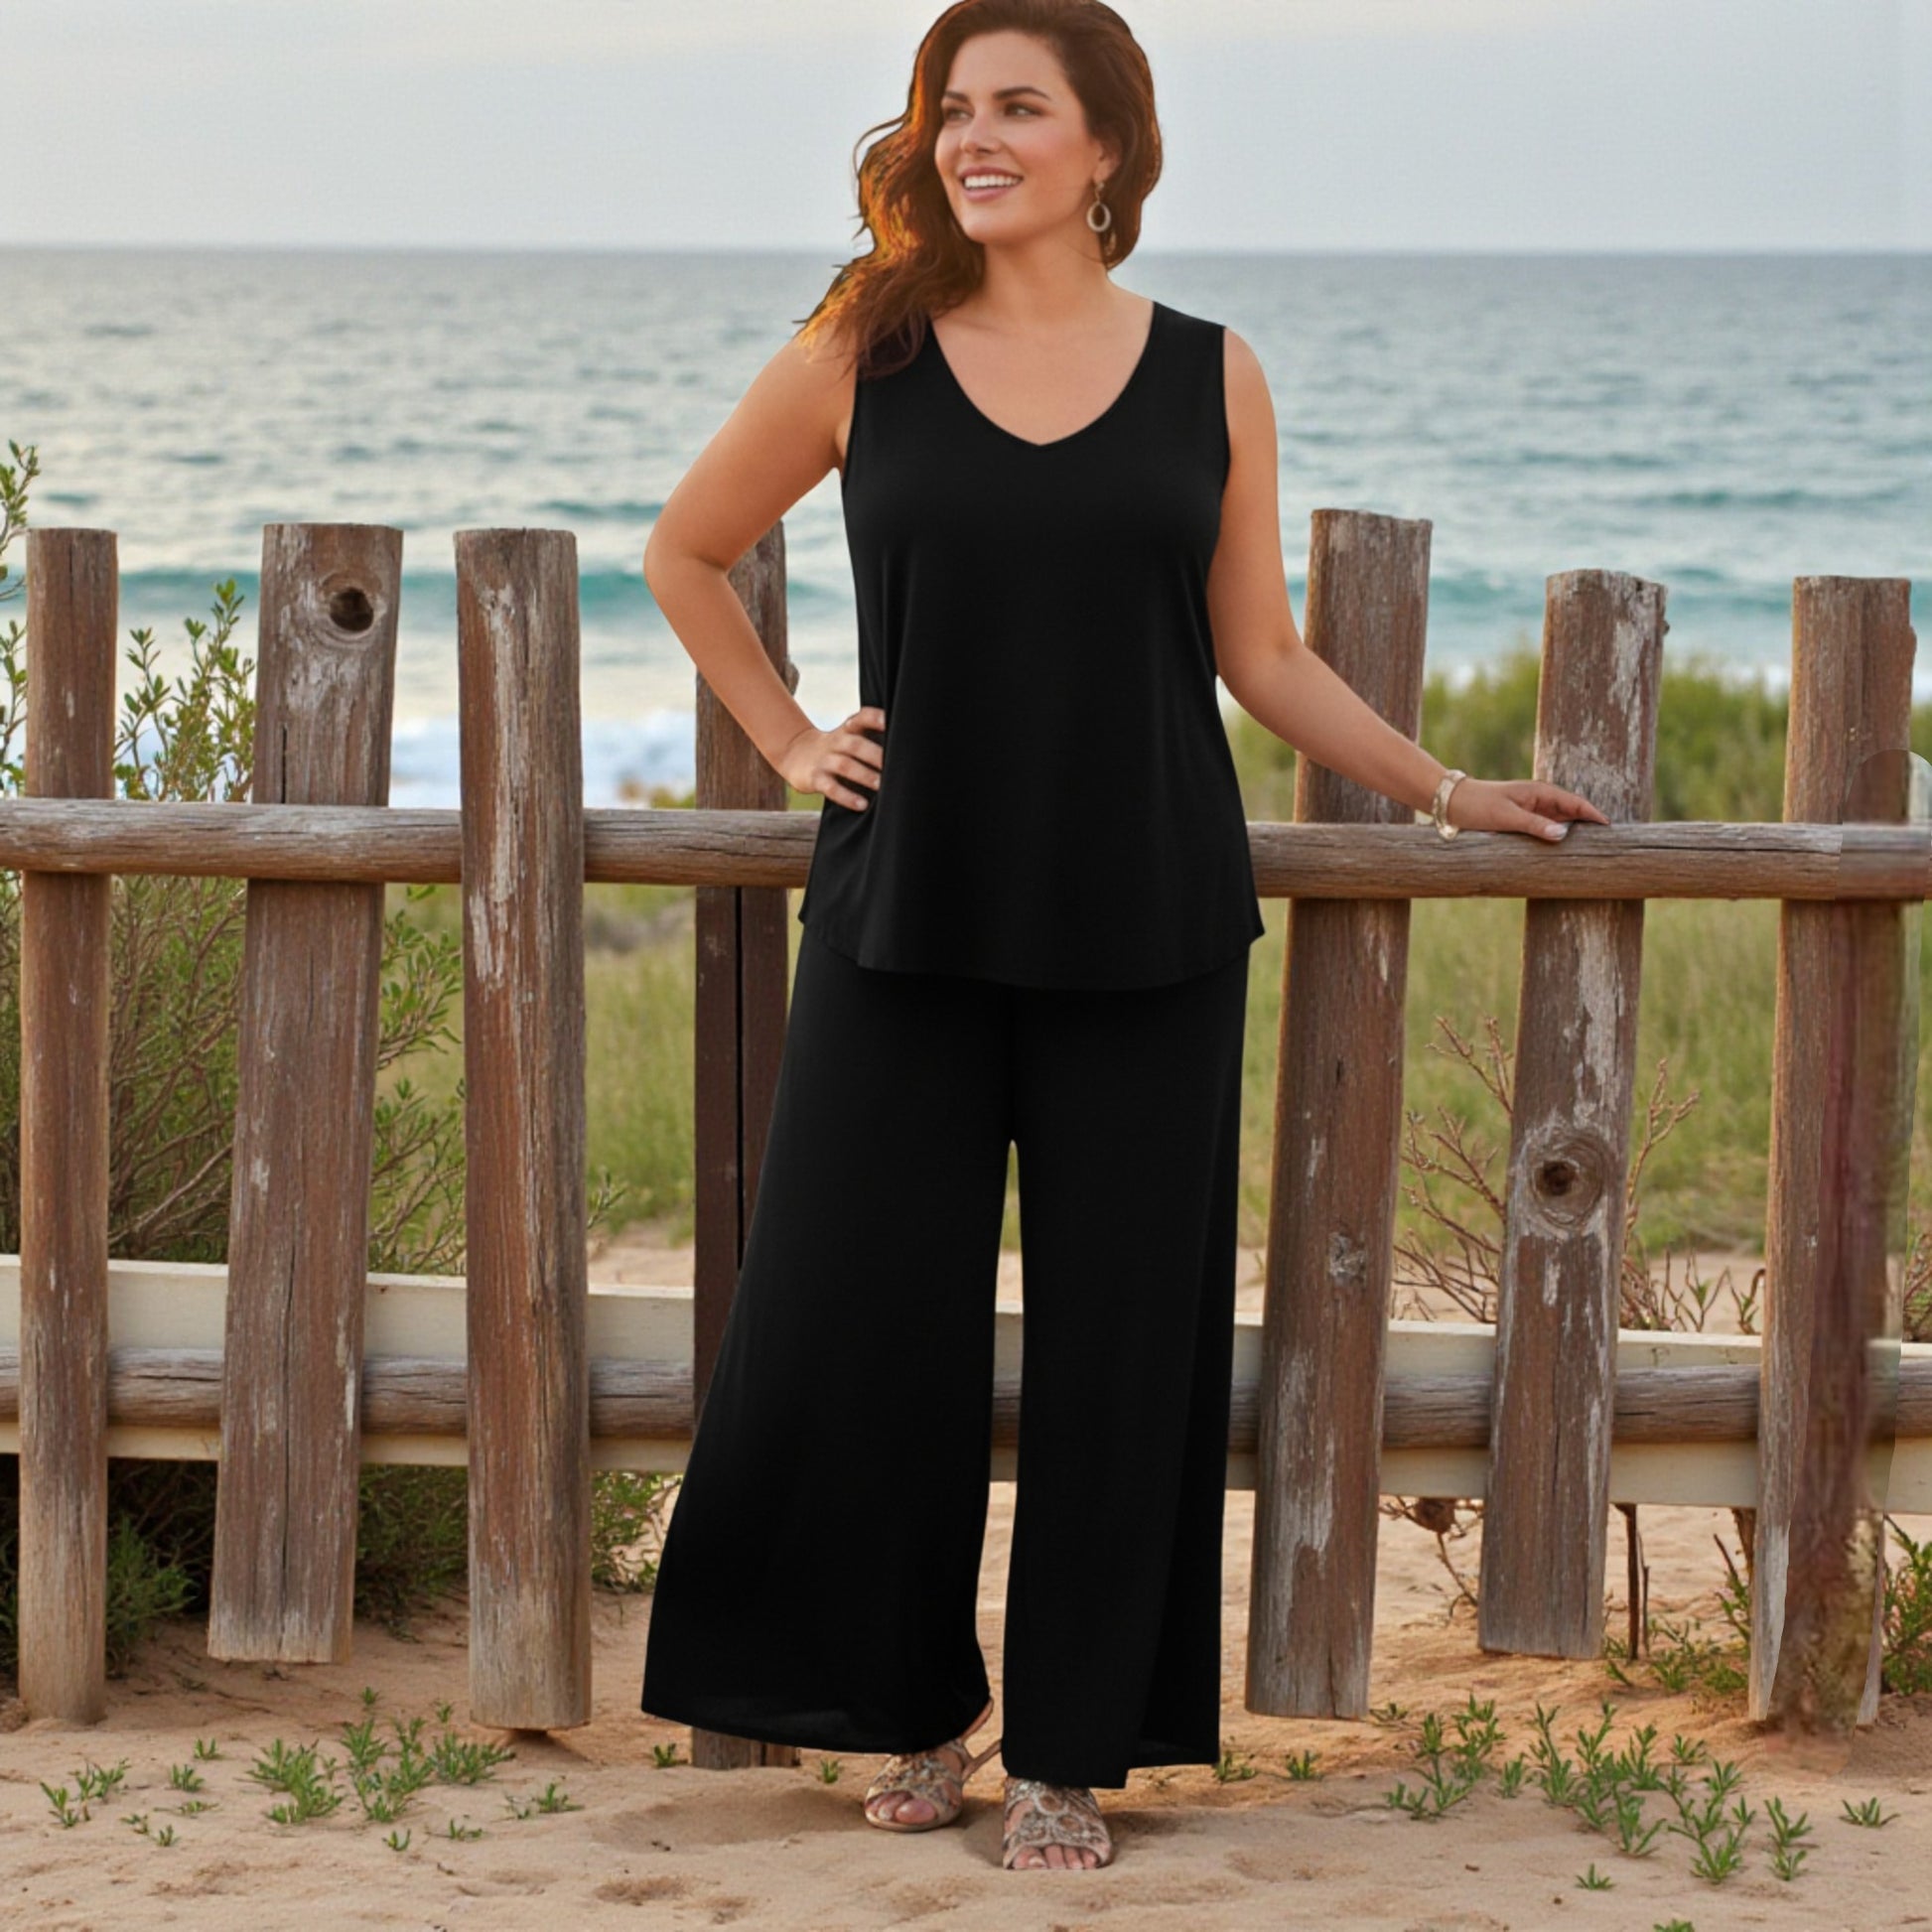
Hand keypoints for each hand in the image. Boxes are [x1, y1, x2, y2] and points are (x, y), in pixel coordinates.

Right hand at [774, 706, 885, 810]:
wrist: (795, 754)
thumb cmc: (835, 750)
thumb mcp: (849, 738)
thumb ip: (872, 741)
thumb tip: (909, 752)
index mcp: (848, 730)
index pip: (862, 718)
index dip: (876, 718)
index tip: (892, 721)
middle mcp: (836, 742)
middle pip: (856, 744)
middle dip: (876, 755)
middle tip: (896, 767)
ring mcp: (824, 760)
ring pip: (845, 765)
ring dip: (865, 775)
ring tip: (882, 786)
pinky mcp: (815, 778)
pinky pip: (831, 787)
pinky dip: (847, 796)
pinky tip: (862, 804)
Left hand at [1443, 775, 1609, 840]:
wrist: (1452, 803)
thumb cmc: (1478, 806)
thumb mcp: (1506, 817)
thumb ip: (1534, 825)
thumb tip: (1563, 834)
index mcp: (1540, 792)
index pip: (1575, 803)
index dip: (1594, 815)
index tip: (1610, 828)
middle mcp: (1539, 800)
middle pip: (1572, 813)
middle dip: (1589, 826)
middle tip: (1608, 844)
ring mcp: (1531, 811)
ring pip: (1560, 823)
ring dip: (1575, 834)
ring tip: (1592, 851)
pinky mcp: (1522, 822)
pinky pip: (1546, 830)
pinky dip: (1557, 838)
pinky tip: (1564, 852)